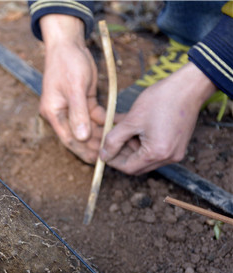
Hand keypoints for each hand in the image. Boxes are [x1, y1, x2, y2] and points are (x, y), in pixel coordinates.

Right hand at [39, 15, 105, 162]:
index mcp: (53, 112)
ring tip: (117, 142)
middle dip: (93, 144)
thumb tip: (80, 137)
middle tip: (110, 155)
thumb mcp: (74, 88)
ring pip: (87, 127)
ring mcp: (72, 107)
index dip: (81, 150)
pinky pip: (93, 115)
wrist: (69, 44)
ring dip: (100, 133)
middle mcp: (61, 112)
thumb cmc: (68, 63)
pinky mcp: (83, 100)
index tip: (95, 161)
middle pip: (78, 135)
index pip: (68, 138)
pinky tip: (115, 125)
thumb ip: (78, 113)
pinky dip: (103, 120)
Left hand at [100, 62, 216, 174]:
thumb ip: (114, 139)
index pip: (128, 168)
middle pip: (137, 166)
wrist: (189, 86)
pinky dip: (142, 142)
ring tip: (122, 129)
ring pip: (145, 158)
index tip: (102, 149)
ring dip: (130, 146)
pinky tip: (133, 127)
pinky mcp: (177, 144)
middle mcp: (168, 157)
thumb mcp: (131, 120)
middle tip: (111, 138)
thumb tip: (103, 155)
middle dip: (121, 154)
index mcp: (157, 153)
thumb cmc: (161, 100)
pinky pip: (154, 150)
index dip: (112, 160)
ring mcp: (175, 152)